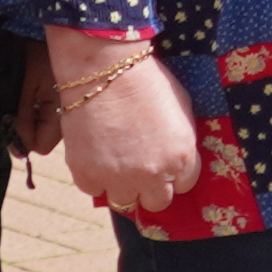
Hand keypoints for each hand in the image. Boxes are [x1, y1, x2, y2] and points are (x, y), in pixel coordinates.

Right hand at [57, 48, 205, 212]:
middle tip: (140, 167)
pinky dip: (94, 177)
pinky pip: (93, 190)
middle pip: (157, 202)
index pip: (185, 185)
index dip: (174, 173)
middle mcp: (152, 175)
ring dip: (121, 185)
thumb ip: (182, 141)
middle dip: (151, 186)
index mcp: (181, 158)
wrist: (104, 69)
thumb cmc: (146, 80)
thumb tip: (179, 158)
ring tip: (116, 160)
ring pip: (124, 201)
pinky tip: (96, 155)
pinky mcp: (87, 175)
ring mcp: (118, 178)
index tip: (164, 162)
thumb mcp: (182, 108)